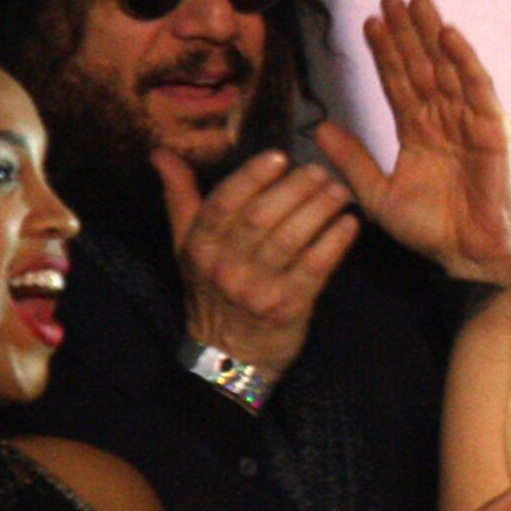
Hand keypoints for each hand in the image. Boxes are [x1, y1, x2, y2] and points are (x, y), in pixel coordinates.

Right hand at [160, 147, 356, 381]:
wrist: (229, 356)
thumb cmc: (211, 291)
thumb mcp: (186, 247)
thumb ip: (180, 198)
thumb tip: (162, 154)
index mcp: (200, 246)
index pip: (224, 204)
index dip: (252, 177)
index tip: (279, 156)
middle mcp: (225, 267)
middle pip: (260, 219)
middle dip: (294, 189)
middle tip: (320, 171)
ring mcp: (257, 289)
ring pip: (289, 240)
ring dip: (319, 211)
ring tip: (340, 191)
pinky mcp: (288, 308)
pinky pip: (314, 269)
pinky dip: (334, 243)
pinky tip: (349, 224)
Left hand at [315, 0, 510, 285]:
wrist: (468, 256)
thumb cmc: (431, 229)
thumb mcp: (377, 193)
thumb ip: (352, 159)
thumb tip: (318, 126)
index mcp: (418, 131)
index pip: (398, 82)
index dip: (384, 52)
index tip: (367, 22)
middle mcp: (444, 120)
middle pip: (422, 66)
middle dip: (407, 31)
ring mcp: (469, 123)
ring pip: (447, 68)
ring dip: (433, 34)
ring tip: (417, 1)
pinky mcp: (493, 132)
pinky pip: (478, 90)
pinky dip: (465, 61)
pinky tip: (449, 35)